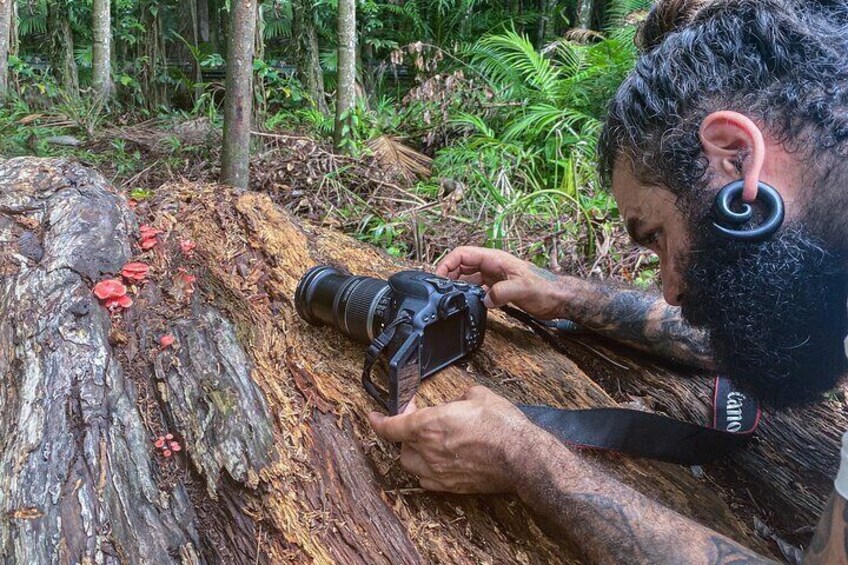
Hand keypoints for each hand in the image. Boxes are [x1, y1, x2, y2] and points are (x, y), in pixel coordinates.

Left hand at [368, 386, 534, 493]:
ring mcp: (439, 472)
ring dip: (413, 453)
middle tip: (418, 424)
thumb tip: (461, 401)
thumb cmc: (501, 426)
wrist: (521, 457)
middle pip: (401, 446)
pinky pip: (427, 481)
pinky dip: (426, 472)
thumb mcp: (479, 395)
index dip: (378, 421)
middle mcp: (428, 451)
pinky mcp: (452, 487)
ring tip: (426, 444)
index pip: (391, 427)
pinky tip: (437, 464)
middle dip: (405, 434)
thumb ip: (461, 398)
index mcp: (428, 425)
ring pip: (411, 465)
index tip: (373, 417)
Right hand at [435, 246, 566, 319]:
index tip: (438, 276)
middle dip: (448, 274)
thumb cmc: (545, 288)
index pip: (463, 254)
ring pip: (467, 277)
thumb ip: (501, 293)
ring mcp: (494, 277)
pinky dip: (467, 294)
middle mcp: (492, 265)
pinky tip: (465, 303)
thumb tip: (484, 299)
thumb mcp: (523, 289)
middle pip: (461, 264)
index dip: (448, 263)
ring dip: (456, 285)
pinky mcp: (497, 288)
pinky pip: (476, 288)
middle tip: (440, 290)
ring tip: (449, 297)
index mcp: (495, 258)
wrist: (558, 298)